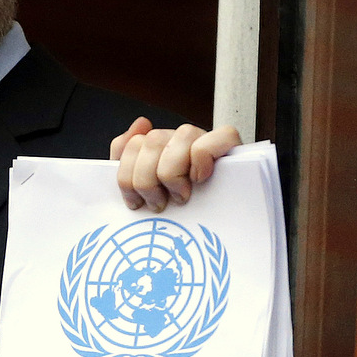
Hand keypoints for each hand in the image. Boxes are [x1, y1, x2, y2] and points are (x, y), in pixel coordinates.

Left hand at [108, 117, 242, 211]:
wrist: (218, 234)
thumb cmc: (184, 213)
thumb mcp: (149, 195)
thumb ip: (128, 161)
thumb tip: (142, 122)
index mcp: (160, 148)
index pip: (132, 143)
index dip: (126, 177)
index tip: (137, 203)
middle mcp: (181, 140)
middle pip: (152, 140)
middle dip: (146, 180)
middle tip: (159, 204)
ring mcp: (206, 140)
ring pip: (183, 134)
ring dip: (173, 173)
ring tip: (180, 196)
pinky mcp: (230, 148)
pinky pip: (219, 136)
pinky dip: (203, 159)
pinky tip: (199, 180)